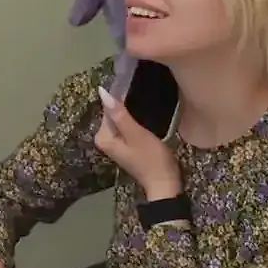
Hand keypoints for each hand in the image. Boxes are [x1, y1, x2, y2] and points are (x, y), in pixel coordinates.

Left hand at [94, 85, 179, 199]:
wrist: (165, 183)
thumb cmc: (151, 158)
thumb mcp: (135, 134)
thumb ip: (119, 113)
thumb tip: (102, 92)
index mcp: (103, 137)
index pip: (107, 108)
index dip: (120, 96)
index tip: (131, 85)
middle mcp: (105, 140)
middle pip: (114, 114)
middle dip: (126, 105)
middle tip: (141, 92)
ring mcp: (116, 144)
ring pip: (121, 120)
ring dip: (131, 111)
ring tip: (145, 100)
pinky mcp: (127, 146)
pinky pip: (127, 127)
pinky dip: (134, 121)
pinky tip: (145, 116)